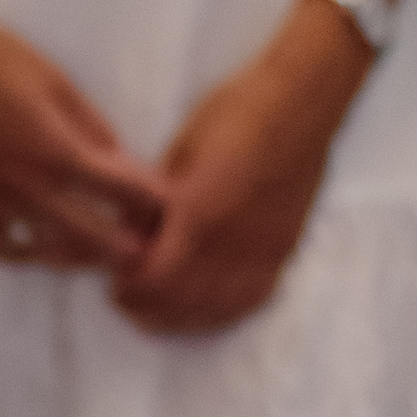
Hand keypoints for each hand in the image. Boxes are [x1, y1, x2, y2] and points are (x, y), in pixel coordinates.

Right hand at [0, 0, 165, 270]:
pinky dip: (25, 252)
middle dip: (128, 245)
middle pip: (95, 239)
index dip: (152, 203)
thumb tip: (121, 163)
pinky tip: (40, 244)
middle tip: (146, 248)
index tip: (166, 206)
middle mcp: (26, 188)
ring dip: (82, 255)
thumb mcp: (58, 83)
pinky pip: (2, 248)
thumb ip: (93, 129)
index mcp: (57, 152)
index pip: (123, 193)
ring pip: (50, 253)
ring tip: (100, 250)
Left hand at [107, 0, 366, 335]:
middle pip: (181, 302)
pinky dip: (218, 312)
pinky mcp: (284, 250)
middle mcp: (234, 241)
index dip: (128, 286)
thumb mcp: (180, 151)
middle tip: (124, 294)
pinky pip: (250, 299)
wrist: (303, 101)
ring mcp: (264, 250)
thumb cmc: (236, 112)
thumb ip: (155, 200)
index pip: (155, 278)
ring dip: (179, 315)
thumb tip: (127, 236)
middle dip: (145, 304)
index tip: (113, 277)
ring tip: (154, 307)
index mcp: (201, 212)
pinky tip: (199, 308)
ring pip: (214, 310)